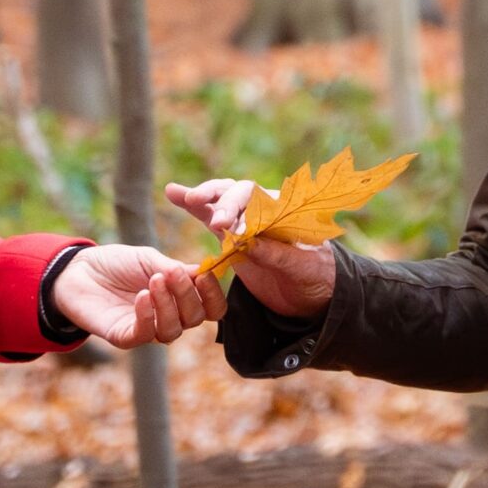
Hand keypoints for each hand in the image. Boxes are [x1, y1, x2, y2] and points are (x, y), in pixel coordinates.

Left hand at [52, 244, 226, 346]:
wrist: (78, 270)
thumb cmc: (116, 264)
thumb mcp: (149, 259)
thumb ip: (174, 268)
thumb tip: (205, 272)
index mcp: (179, 298)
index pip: (210, 308)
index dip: (214, 295)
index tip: (205, 275)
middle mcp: (167, 317)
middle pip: (195, 319)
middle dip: (188, 295)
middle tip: (172, 274)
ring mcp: (146, 329)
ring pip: (172, 331)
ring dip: (168, 305)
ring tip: (154, 280)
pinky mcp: (124, 337)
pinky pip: (144, 335)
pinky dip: (147, 315)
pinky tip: (141, 296)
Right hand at [165, 178, 337, 319]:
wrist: (310, 295)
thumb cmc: (314, 277)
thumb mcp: (303, 269)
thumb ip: (278, 254)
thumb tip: (249, 243)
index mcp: (287, 212)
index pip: (264, 202)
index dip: (248, 214)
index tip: (238, 234)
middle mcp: (265, 209)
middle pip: (240, 194)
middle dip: (225, 205)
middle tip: (217, 223)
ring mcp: (245, 220)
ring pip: (222, 198)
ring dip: (204, 196)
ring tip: (186, 197)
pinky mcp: (230, 233)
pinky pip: (208, 215)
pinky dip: (192, 204)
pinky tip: (172, 192)